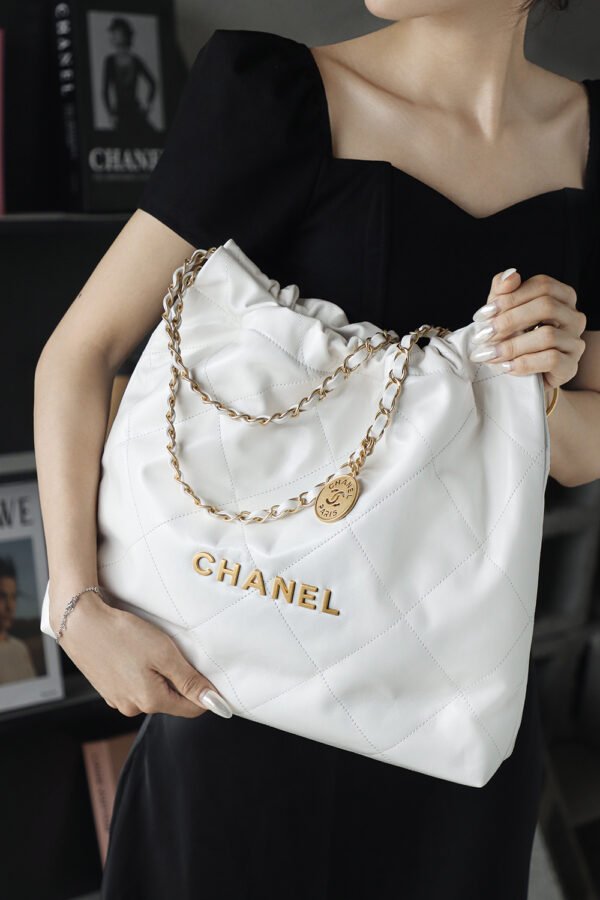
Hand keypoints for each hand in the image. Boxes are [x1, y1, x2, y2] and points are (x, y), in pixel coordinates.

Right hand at [52, 589, 232, 718]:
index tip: (208, 672)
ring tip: (149, 649)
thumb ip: (190, 680)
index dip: (205, 692)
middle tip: (173, 651)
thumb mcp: (165, 654)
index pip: (192, 709)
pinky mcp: (108, 689)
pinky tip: (134, 653)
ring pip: (152, 691)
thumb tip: (214, 702)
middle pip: (172, 699)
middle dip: (179, 679)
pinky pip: (135, 685)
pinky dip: (140, 672)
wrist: (81, 623)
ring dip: (158, 675)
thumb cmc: (123, 634)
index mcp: (151, 701)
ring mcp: (118, 700)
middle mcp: (133, 707)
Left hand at [469, 268, 586, 398]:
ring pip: (547, 335)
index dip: (509, 298)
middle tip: (483, 335)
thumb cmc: (513, 337)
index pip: (542, 285)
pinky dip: (523, 363)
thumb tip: (510, 275)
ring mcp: (575, 342)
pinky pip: (551, 359)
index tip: (482, 315)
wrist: (522, 375)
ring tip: (489, 354)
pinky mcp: (570, 366)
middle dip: (509, 320)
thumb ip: (504, 291)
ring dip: (512, 345)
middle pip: (546, 306)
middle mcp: (573, 316)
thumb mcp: (503, 311)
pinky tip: (506, 367)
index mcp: (561, 296)